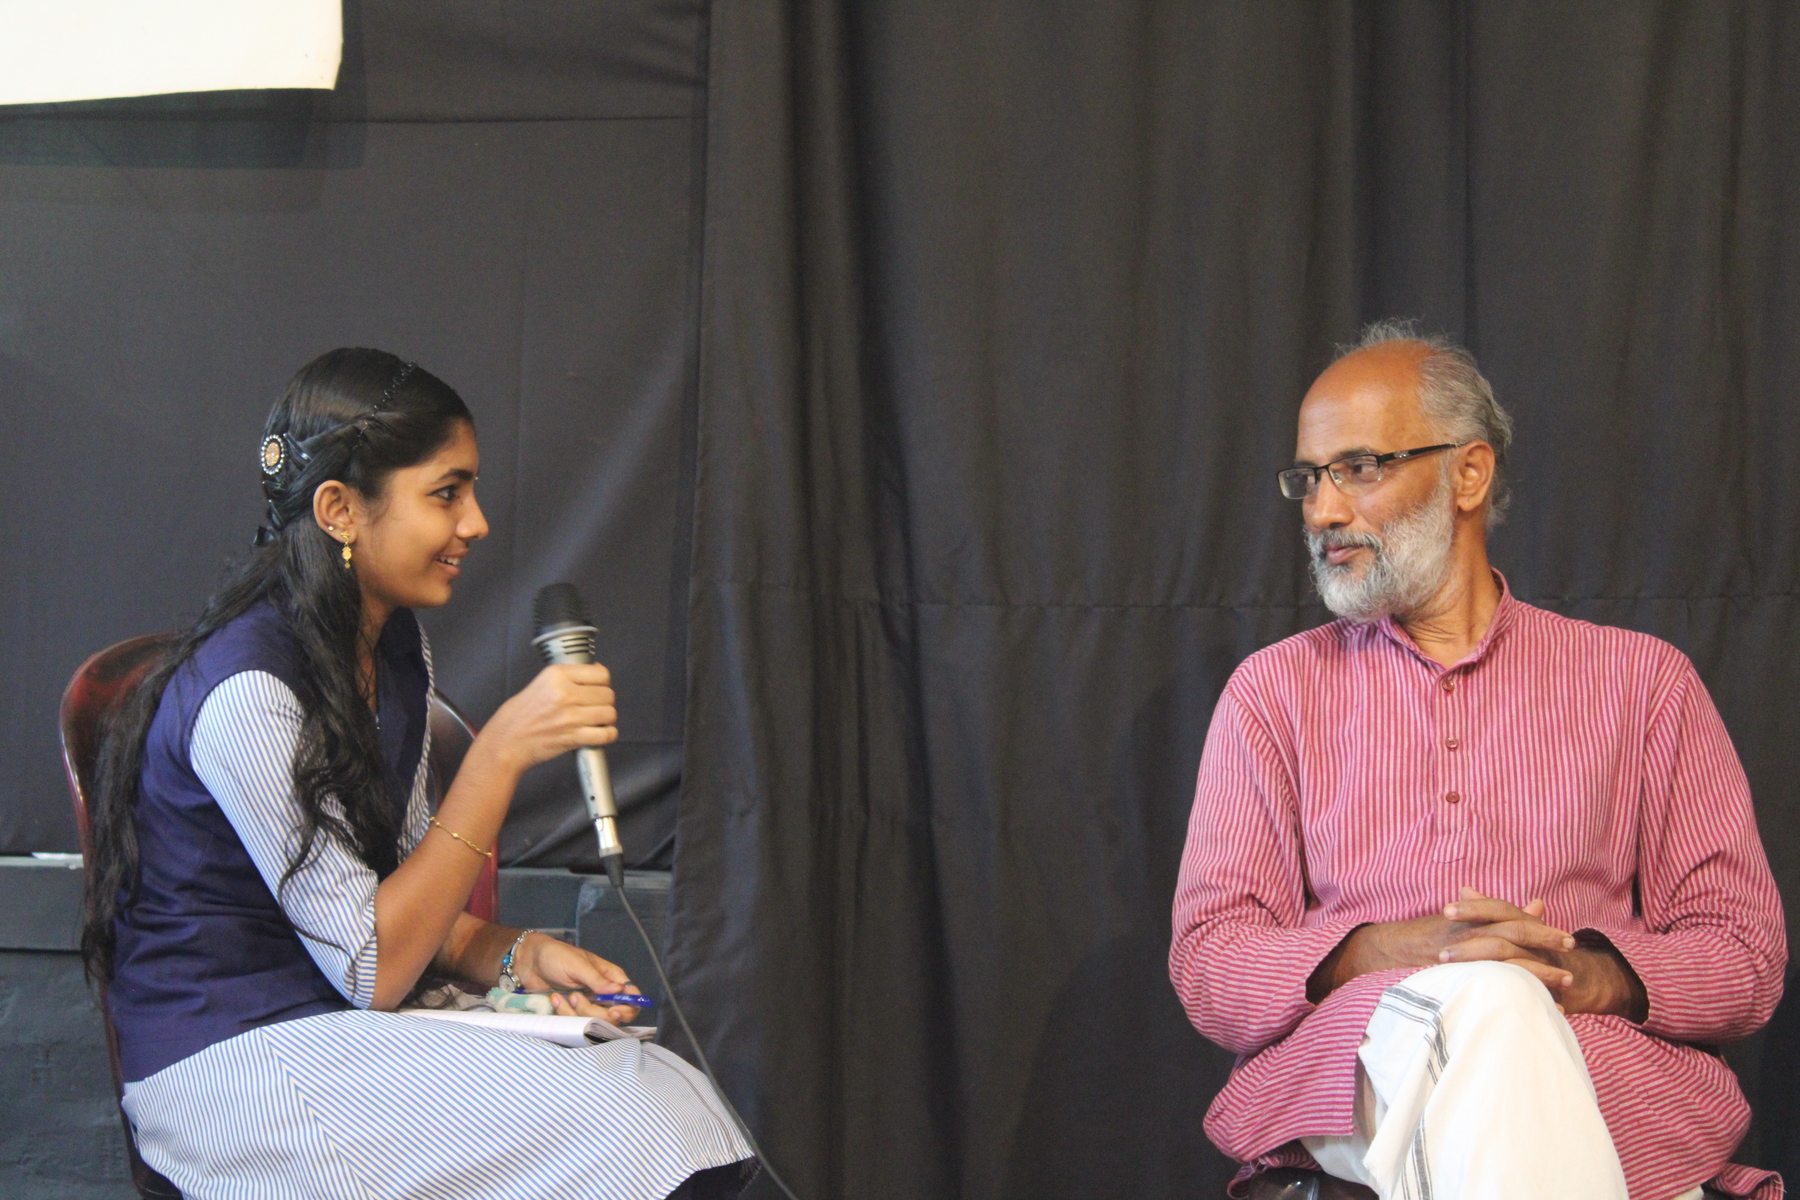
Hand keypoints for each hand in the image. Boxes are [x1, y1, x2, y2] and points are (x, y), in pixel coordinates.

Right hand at [475, 663, 616, 776]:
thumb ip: (567, 678)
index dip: (603, 682)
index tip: (598, 687)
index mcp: (557, 675)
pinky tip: (598, 734)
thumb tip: (594, 672)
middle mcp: (566, 693)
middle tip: (594, 707)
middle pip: (608, 694)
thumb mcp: (540, 683)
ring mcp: (571, 716)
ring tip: (595, 721)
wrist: (506, 741)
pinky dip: (607, 735)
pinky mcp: (573, 737)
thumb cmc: (519, 715)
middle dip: (604, 702)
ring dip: (606, 719)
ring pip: (610, 713)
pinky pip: (606, 734)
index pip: (601, 673)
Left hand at [515, 933, 644, 1026]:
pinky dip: (566, 1014)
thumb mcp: (577, 964)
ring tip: (566, 996)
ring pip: (595, 1022)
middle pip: (615, 1015)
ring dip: (579, 1012)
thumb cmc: (555, 956)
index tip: (614, 1012)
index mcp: (610, 977)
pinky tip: (556, 999)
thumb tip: (620, 990)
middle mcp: (603, 993)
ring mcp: (589, 1005)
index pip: (631, 996)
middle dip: (597, 1013)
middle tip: (578, 999)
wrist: (528, 963)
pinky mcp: (573, 1013)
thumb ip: (598, 979)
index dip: (628, 1008)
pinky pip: (576, 1023)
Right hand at [1310, 888, 1645, 1018]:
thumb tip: (1536, 903)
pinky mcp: (1449, 976)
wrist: (1374, 955)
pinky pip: (1486, 985)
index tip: (1564, 938)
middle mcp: (1462, 932)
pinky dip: (1512, 997)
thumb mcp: (1457, 923)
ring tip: (1563, 988)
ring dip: (1536, 974)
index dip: (1538, 927)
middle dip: (1543, 944)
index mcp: (1466, 919)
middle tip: (1571, 956)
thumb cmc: (1416, 942)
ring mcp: (1455, 954)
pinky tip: (1533, 1008)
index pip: (1508, 917)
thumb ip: (1496, 913)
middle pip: (1512, 933)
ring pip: (1503, 961)